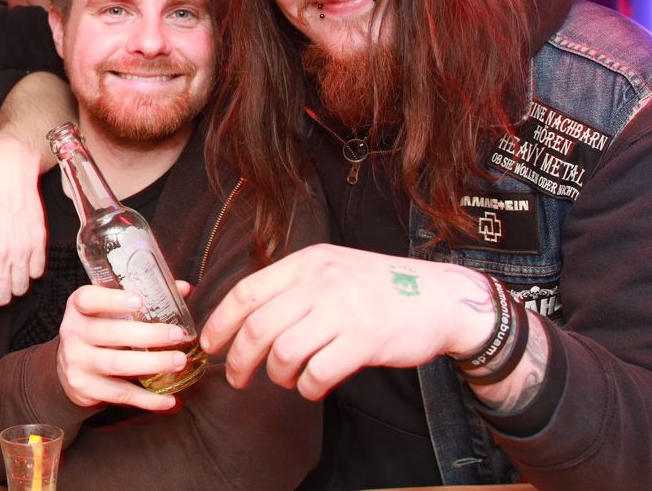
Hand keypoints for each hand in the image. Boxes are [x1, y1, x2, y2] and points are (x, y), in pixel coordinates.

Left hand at [0, 132, 47, 319]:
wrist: (7, 170)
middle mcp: (0, 256)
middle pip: (2, 298)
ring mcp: (22, 250)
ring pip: (21, 288)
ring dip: (13, 286)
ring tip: (8, 274)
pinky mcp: (39, 242)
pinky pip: (37, 272)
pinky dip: (30, 272)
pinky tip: (22, 260)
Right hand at [56, 284, 191, 411]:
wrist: (68, 365)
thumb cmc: (99, 328)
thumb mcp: (110, 308)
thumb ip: (144, 296)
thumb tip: (184, 288)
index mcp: (79, 307)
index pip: (89, 299)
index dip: (113, 300)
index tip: (139, 301)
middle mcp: (73, 332)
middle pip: (111, 333)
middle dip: (148, 335)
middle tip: (177, 335)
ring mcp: (77, 362)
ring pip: (118, 364)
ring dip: (152, 364)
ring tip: (179, 361)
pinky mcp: (85, 388)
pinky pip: (120, 394)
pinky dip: (147, 399)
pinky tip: (169, 399)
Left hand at [199, 244, 494, 399]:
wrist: (441, 298)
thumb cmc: (381, 288)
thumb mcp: (333, 269)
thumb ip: (294, 286)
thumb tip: (246, 317)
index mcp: (308, 262)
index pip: (246, 291)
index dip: (220, 322)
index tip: (210, 345)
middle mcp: (321, 283)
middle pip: (258, 327)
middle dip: (239, 361)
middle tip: (238, 379)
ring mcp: (343, 310)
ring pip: (283, 353)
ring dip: (277, 376)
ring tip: (287, 379)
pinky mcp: (365, 340)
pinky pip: (317, 373)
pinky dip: (308, 388)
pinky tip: (313, 386)